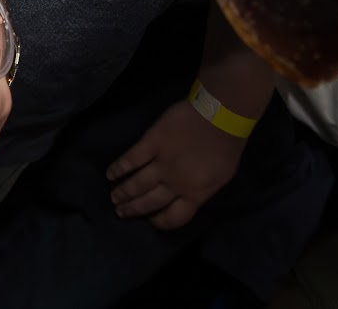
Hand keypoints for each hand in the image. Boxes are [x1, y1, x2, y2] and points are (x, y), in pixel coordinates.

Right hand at [104, 98, 243, 230]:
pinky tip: (110, 174)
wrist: (221, 115)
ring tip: (113, 198)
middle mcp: (175, 184)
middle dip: (134, 209)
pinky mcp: (152, 142)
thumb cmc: (227, 145)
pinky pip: (131, 159)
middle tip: (120, 213)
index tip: (150, 221)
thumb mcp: (221, 178)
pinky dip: (119, 167)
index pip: (173, 217)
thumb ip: (202, 190)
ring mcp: (161, 163)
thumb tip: (188, 196)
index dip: (159, 222)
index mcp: (195, 195)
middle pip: (150, 202)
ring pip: (137, 183)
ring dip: (123, 192)